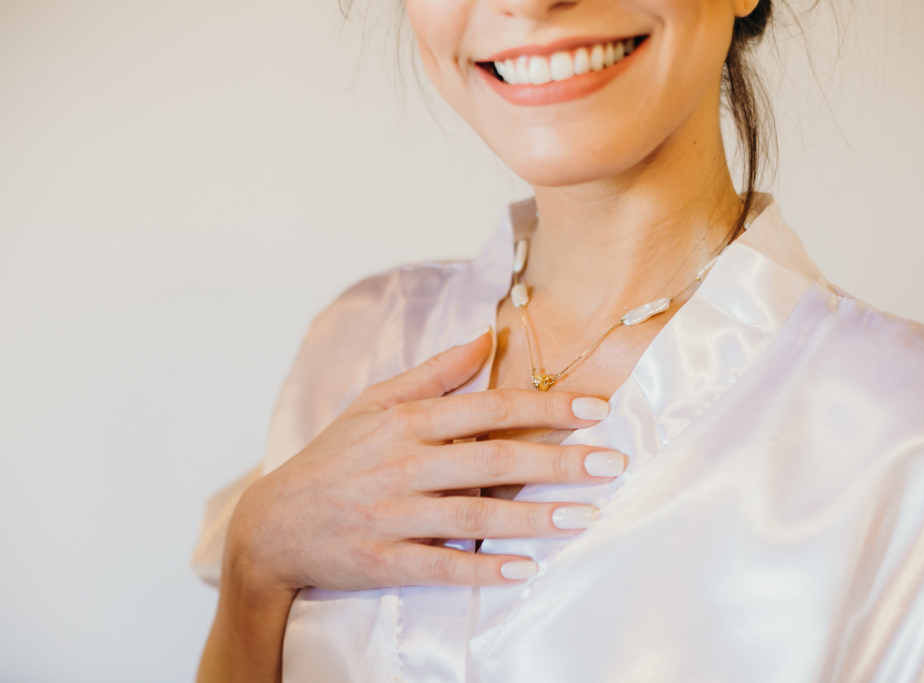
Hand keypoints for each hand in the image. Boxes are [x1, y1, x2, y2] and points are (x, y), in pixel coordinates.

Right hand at [225, 327, 623, 595]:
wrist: (272, 525)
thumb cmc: (332, 459)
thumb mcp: (373, 404)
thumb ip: (432, 373)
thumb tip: (485, 338)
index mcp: (404, 422)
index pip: (487, 408)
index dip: (544, 408)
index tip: (594, 410)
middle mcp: (402, 465)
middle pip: (492, 460)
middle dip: (557, 461)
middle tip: (610, 463)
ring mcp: (391, 515)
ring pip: (474, 514)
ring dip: (534, 517)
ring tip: (586, 515)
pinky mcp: (381, 561)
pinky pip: (440, 564)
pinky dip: (481, 566)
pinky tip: (522, 569)